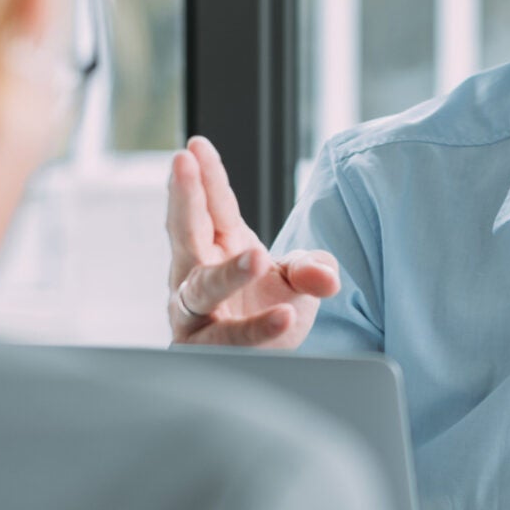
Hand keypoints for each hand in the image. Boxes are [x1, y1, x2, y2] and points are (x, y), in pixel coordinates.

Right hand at [164, 135, 339, 347]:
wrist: (268, 363)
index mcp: (220, 244)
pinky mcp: (202, 349)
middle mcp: (196, 274)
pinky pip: (229, 339)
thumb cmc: (273, 310)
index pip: (212, 204)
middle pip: (186, 232)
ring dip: (228, 273)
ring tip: (258, 258)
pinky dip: (257, 329)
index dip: (203, 175)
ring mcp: (194, 313)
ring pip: (202, 290)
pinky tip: (285, 316)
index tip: (195, 146)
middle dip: (184, 198)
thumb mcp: (298, 281)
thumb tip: (327, 277)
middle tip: (183, 165)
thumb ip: (312, 269)